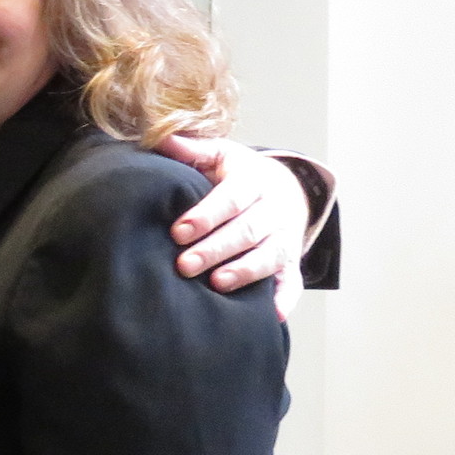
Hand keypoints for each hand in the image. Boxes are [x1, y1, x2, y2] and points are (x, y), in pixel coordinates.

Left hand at [157, 136, 311, 320]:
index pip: (231, 198)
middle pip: (248, 230)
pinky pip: (293, 282)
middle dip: (217, 249)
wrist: (285, 188)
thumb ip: (194, 149)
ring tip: (217, 284)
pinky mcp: (292, 263)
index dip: (206, 215)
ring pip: (270, 256)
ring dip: (245, 271)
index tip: (179, 232)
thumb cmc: (239, 174)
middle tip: (185, 265)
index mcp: (254, 180)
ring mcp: (285, 237)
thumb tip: (162, 138)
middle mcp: (274, 210)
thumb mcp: (221, 155)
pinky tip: (272, 316)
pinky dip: (285, 299)